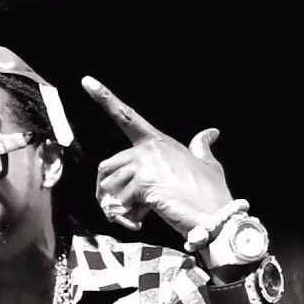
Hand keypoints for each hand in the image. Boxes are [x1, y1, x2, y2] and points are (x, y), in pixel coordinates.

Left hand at [81, 75, 230, 236]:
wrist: (217, 217)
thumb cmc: (212, 194)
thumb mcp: (208, 165)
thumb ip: (201, 146)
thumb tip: (211, 132)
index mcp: (158, 141)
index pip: (127, 116)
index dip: (105, 97)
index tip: (87, 81)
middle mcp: (149, 148)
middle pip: (106, 167)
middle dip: (107, 193)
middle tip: (121, 212)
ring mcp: (147, 164)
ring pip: (109, 187)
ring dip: (117, 208)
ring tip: (135, 218)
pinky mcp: (145, 183)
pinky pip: (120, 204)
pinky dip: (126, 218)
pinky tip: (141, 223)